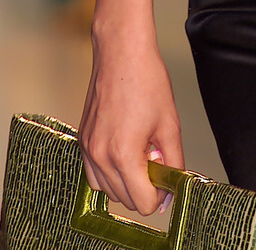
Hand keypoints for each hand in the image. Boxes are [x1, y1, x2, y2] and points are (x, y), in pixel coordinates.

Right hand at [79, 23, 183, 215]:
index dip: (160, 195)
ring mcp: (87, 150)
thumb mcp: (170, 124)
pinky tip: (125, 149)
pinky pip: (94, 174)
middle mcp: (100, 157)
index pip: (143, 203)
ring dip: (126, 182)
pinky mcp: (82, 141)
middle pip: (124, 200)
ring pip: (107, 190)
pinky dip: (110, 172)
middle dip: (144, 187)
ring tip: (140, 151)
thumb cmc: (147, 81)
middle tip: (156, 156)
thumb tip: (171, 190)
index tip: (166, 175)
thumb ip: (173, 162)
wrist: (121, 52)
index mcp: (124, 155)